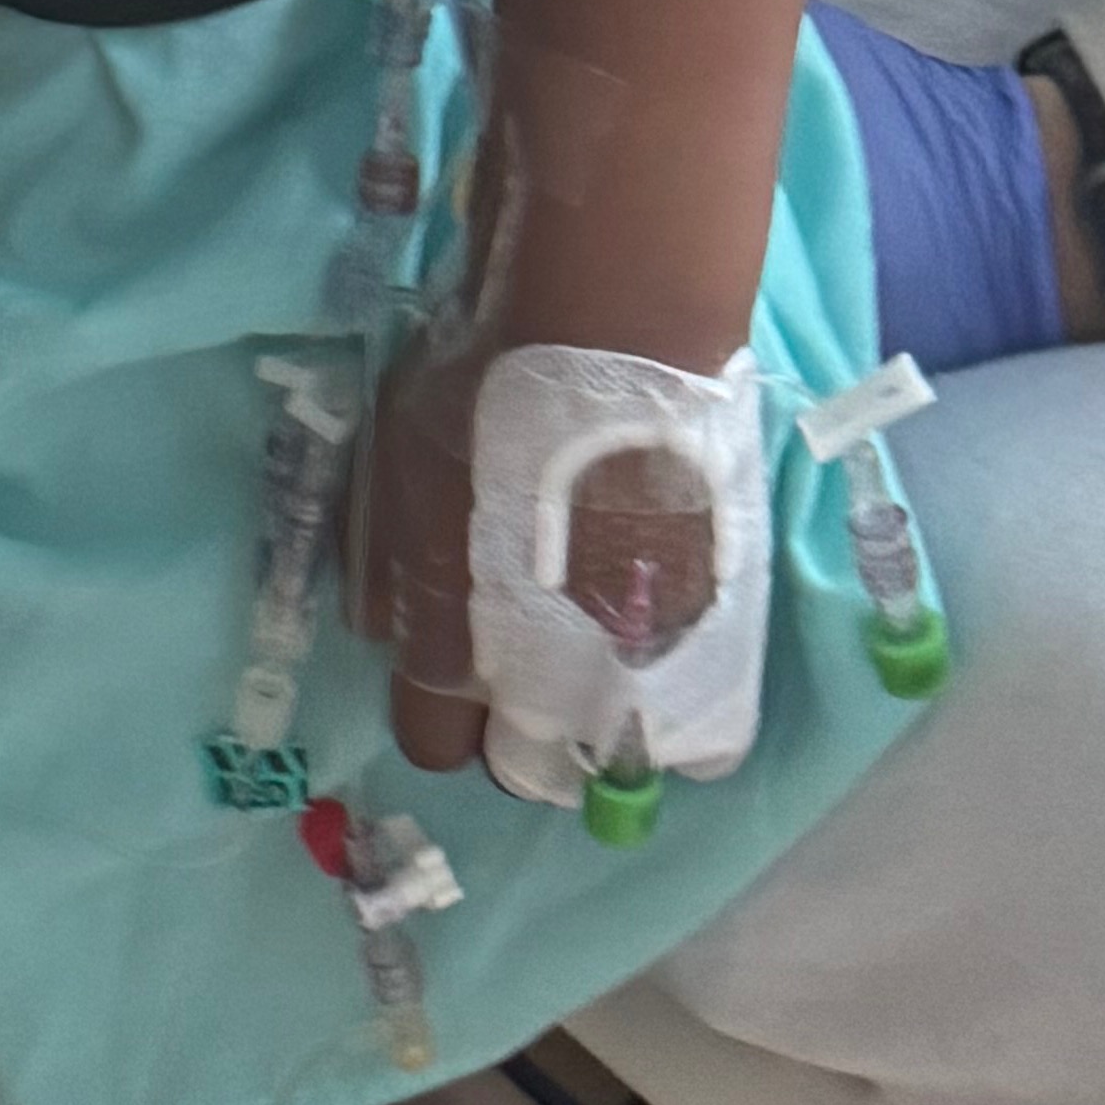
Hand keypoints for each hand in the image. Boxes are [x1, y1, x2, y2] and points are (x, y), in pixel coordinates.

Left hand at [358, 297, 734, 790]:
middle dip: (520, 734)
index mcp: (451, 644)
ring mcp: (639, 671)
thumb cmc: (482, 385)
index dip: (438, 710)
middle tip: (535, 667)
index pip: (431, 741)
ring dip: (607, 730)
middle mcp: (542, 681)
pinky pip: (705, 736)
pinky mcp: (722, 645)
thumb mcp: (396, 467)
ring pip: (616, 763)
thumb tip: (382, 630)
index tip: (457, 666)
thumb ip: (388, 564)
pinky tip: (672, 660)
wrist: (615, 334)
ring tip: (610, 665)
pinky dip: (686, 715)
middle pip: (524, 769)